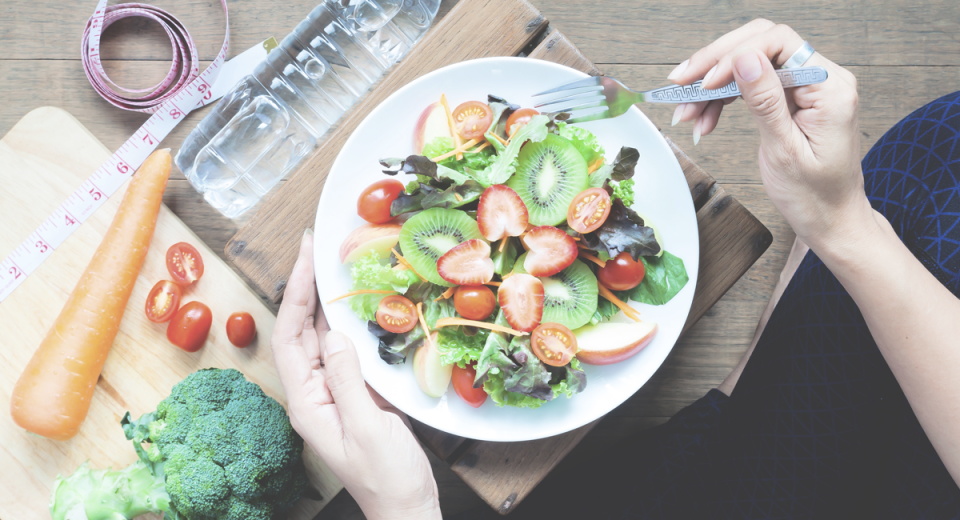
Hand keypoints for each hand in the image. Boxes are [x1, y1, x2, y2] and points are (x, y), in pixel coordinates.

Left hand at [271, 230, 440, 519]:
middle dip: (307, 285)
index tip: (307, 254)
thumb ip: (348, 381)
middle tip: (317, 244)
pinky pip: (346, 349)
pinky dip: (351, 322)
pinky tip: (360, 303)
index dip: (297, 291)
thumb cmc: (386, 477)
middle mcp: (313, 393)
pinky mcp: (355, 393)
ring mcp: (333, 392)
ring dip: (327, 300)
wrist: (406, 506)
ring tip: (334, 262)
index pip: (289, 336)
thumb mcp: (367, 429)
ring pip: (322, 336)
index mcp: (306, 402)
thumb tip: (334, 334)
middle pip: (300, 330)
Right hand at [668, 19, 875, 250]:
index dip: (736, 55)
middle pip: (760, 45)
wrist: (831, 219)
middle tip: (681, 83)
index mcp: (830, 88)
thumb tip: (746, 60)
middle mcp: (821, 79)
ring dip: (712, 86)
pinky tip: (703, 118)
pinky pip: (750, 85)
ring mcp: (805, 87)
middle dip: (715, 63)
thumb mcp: (786, 151)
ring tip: (686, 113)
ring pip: (749, 64)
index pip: (779, 43)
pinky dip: (721, 99)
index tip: (705, 82)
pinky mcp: (790, 99)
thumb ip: (766, 102)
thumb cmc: (816, 195)